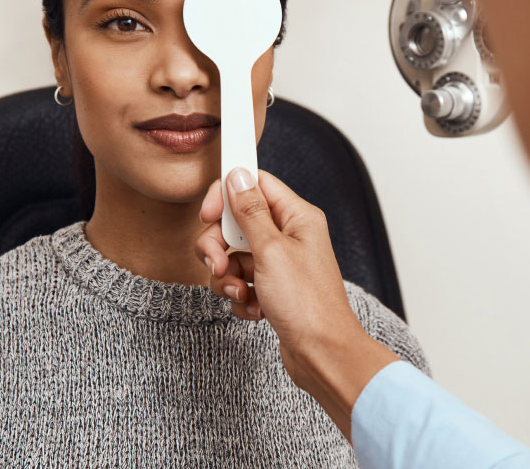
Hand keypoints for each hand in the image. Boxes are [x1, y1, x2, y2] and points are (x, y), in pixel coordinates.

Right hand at [194, 168, 397, 437]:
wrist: (321, 354)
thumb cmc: (307, 304)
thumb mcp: (271, 250)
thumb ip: (250, 212)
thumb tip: (237, 175)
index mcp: (297, 217)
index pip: (255, 184)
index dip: (227, 195)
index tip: (208, 215)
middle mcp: (289, 236)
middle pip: (236, 223)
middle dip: (219, 247)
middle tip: (218, 265)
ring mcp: (280, 264)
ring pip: (233, 256)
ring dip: (228, 277)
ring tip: (240, 294)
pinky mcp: (272, 289)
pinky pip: (240, 282)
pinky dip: (240, 297)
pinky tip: (255, 309)